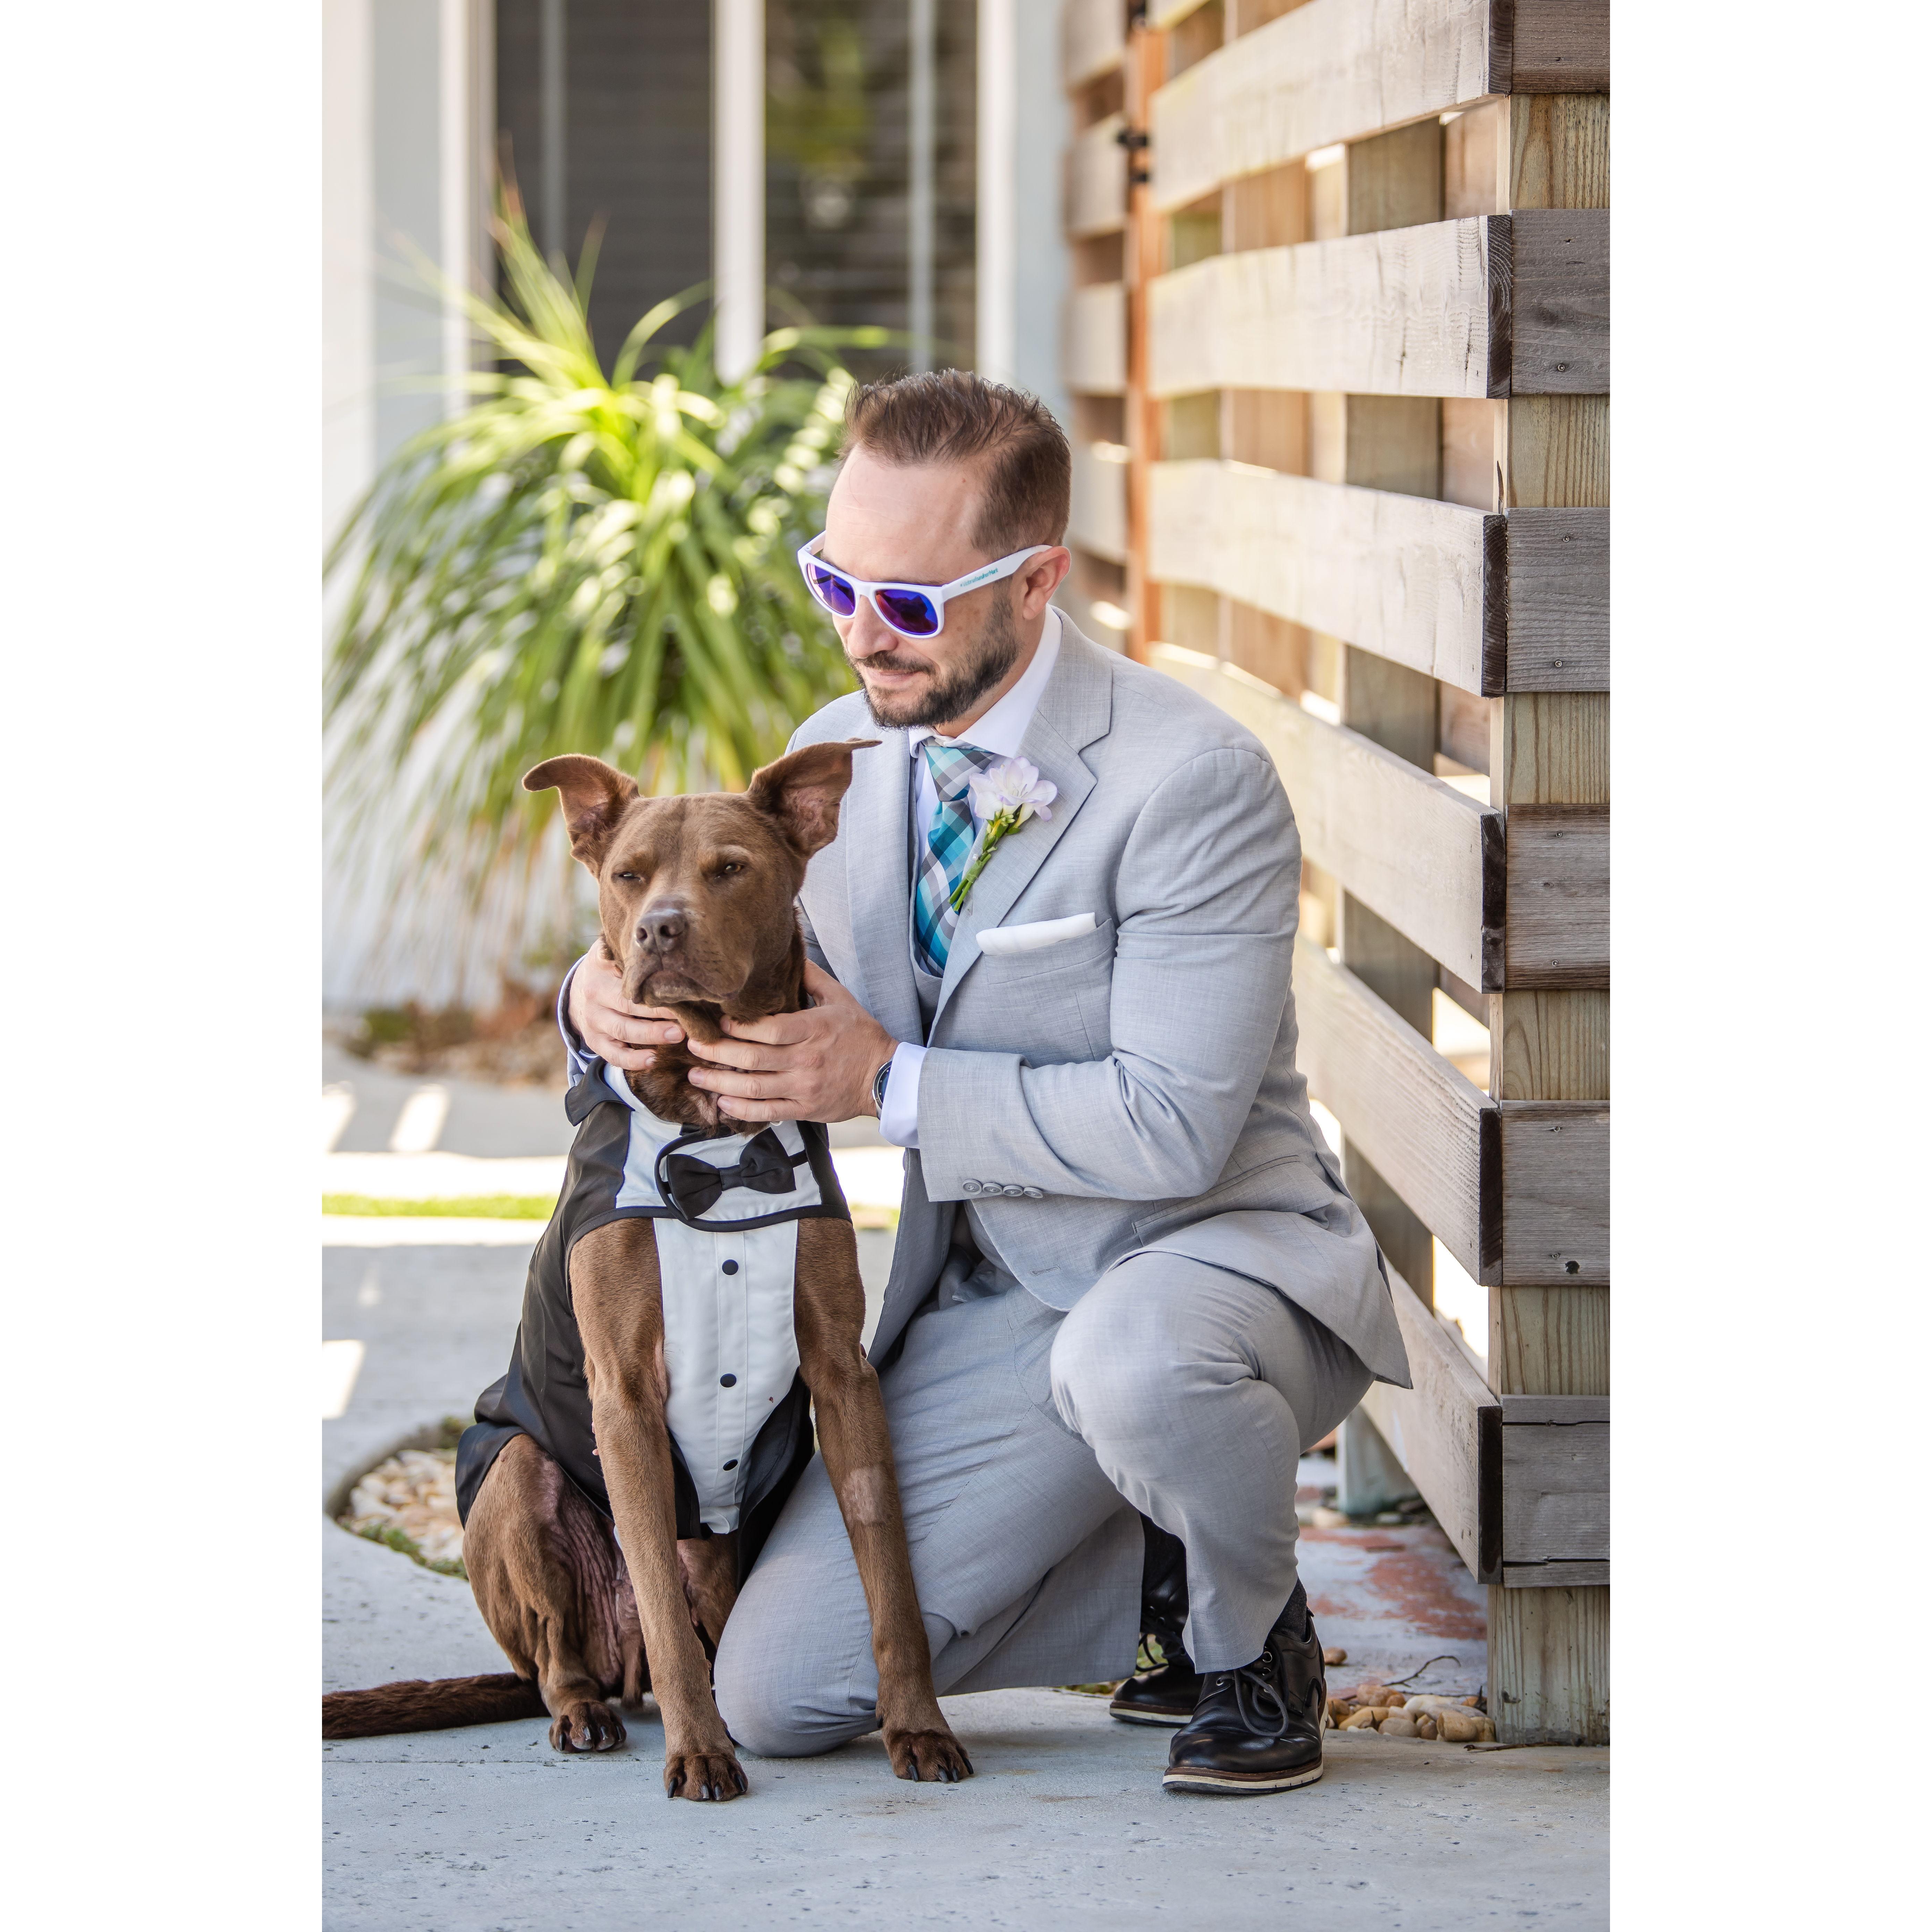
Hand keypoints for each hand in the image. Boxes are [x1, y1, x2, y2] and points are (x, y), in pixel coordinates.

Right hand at [567, 947, 686, 1070]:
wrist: (577, 989)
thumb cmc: (608, 969)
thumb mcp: (610, 952)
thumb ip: (627, 949)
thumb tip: (652, 938)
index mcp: (599, 970)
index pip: (627, 980)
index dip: (652, 987)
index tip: (677, 991)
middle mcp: (593, 995)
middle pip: (628, 1007)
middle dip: (658, 1015)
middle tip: (685, 1020)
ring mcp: (592, 1020)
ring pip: (622, 1030)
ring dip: (651, 1035)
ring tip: (677, 1036)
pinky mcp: (594, 1040)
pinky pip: (612, 1054)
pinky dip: (632, 1060)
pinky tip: (653, 1060)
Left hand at [684, 961, 897, 1123]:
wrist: (886, 1076)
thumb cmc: (861, 1035)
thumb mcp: (842, 999)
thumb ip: (812, 978)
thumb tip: (790, 956)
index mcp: (814, 1030)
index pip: (769, 1029)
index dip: (738, 1027)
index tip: (716, 1021)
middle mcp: (806, 1060)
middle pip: (753, 1059)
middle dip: (717, 1053)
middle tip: (692, 1046)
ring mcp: (805, 1087)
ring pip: (754, 1088)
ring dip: (720, 1083)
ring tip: (696, 1075)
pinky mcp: (805, 1108)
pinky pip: (768, 1112)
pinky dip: (742, 1110)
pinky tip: (722, 1102)